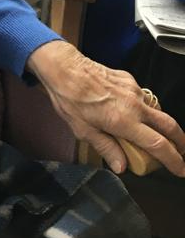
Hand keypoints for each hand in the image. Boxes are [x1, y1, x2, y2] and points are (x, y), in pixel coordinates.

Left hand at [26, 40, 184, 175]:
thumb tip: (121, 166)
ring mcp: (134, 91)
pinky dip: (143, 109)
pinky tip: (132, 113)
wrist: (65, 68)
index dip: (174, 160)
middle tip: (182, 154)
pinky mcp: (130, 80)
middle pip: (169, 126)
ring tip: (157, 135)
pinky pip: (143, 98)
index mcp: (124, 121)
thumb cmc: (70, 98)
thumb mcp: (83, 130)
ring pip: (158, 110)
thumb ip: (106, 148)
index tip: (180, 170)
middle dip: (181, 143)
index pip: (158, 145)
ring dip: (162, 125)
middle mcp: (134, 105)